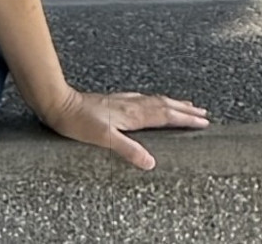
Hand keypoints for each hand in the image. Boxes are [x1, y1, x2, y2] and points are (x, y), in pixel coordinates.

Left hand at [39, 87, 209, 170]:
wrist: (59, 104)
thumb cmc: (78, 122)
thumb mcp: (104, 139)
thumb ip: (128, 149)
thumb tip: (151, 163)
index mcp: (132, 114)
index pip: (165, 115)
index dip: (184, 119)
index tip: (203, 121)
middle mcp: (130, 105)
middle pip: (163, 105)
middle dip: (184, 109)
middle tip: (202, 112)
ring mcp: (122, 102)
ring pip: (154, 100)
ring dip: (172, 103)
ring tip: (184, 104)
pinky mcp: (113, 102)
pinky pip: (142, 100)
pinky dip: (154, 101)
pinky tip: (150, 102)